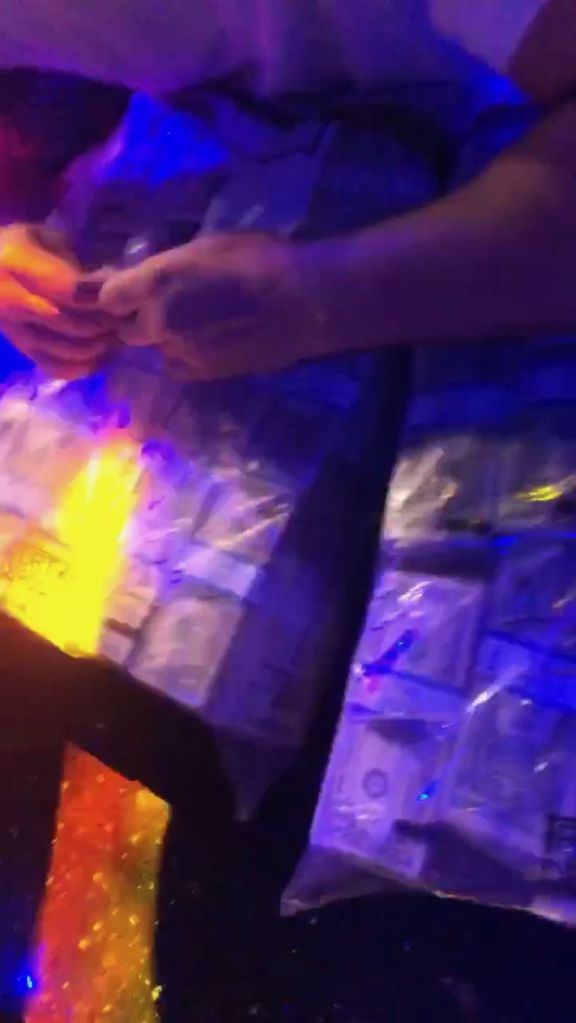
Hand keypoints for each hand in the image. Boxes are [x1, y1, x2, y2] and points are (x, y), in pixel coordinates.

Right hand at [0, 224, 116, 378]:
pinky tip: (102, 354)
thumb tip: (107, 285)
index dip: (99, 298)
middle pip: (70, 324)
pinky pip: (56, 367)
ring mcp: (14, 329)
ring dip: (99, 346)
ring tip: (119, 334)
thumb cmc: (20, 246)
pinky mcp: (20, 348)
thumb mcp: (44, 238)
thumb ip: (72, 261)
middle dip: (104, 324)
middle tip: (129, 318)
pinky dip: (84, 365)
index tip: (122, 295)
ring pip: (66, 350)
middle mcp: (11, 301)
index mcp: (17, 264)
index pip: (68, 291)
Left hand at [99, 234, 327, 379]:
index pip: (108, 298)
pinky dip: (184, 357)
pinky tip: (208, 343)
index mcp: (157, 280)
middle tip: (168, 306)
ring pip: (154, 349)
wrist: (305, 302)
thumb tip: (144, 277)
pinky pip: (176, 367)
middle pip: (126, 329)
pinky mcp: (202, 374)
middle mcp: (159, 320)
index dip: (118, 295)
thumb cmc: (262, 259)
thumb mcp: (206, 246)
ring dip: (164, 339)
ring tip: (197, 324)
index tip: (130, 291)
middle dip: (139, 319)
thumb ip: (168, 266)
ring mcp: (180, 351)